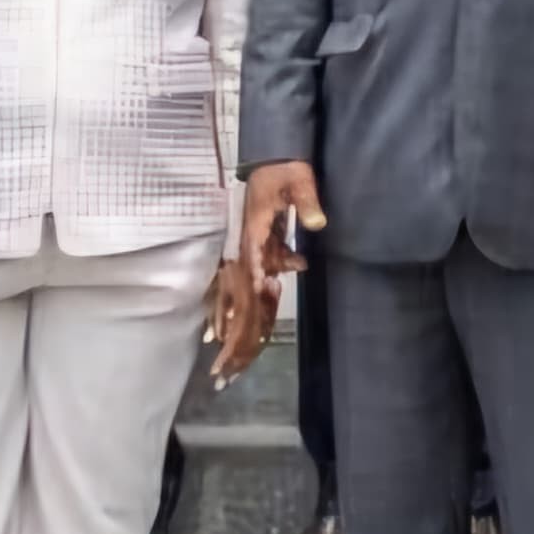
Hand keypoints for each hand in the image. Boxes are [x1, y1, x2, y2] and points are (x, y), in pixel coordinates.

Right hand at [210, 164, 320, 379]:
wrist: (270, 157)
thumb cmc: (285, 170)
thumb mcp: (300, 180)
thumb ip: (307, 202)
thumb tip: (317, 225)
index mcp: (255, 236)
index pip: (250, 279)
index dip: (246, 313)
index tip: (242, 343)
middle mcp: (243, 250)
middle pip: (236, 301)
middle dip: (233, 338)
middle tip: (226, 375)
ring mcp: (241, 253)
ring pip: (231, 299)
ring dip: (227, 331)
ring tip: (222, 367)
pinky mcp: (246, 253)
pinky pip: (232, 288)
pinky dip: (225, 311)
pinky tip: (217, 333)